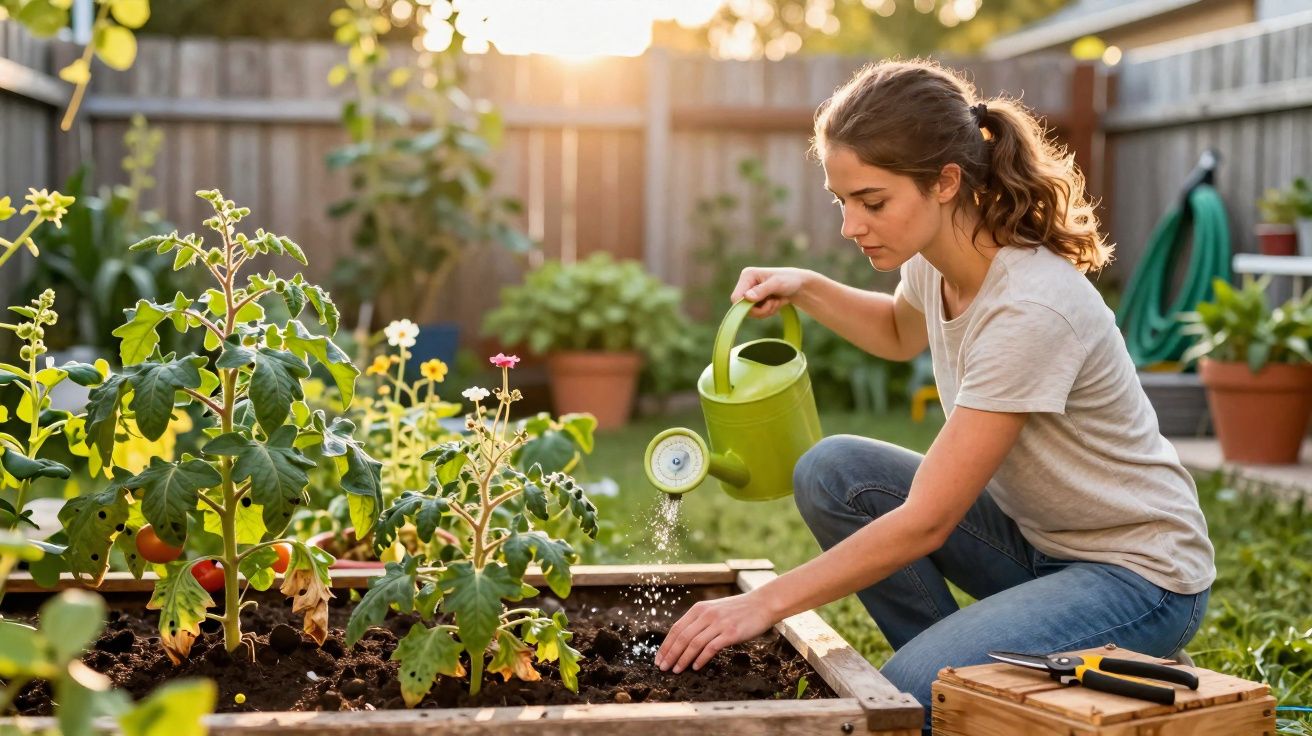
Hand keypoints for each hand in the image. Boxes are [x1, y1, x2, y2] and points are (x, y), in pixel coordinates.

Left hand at [655, 591, 776, 672]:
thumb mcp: (714, 610)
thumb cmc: (738, 610)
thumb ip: (700, 622)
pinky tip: (695, 667)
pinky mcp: (730, 633)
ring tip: (676, 670)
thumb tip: (683, 641)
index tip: (659, 658)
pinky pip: (710, 647)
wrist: (762, 604)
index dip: (665, 645)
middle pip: (682, 637)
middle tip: (663, 668)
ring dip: (682, 659)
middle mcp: (706, 615)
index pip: (676, 629)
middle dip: (670, 654)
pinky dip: (701, 658)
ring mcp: (718, 623)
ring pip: (693, 643)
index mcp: (699, 609)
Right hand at [731, 267, 811, 318]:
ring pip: (751, 312)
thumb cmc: (789, 280)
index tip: (766, 304)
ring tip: (777, 301)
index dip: (747, 306)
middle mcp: (746, 284)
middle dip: (761, 309)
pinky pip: (757, 314)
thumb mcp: (777, 284)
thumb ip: (762, 290)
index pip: (736, 297)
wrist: (799, 285)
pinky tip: (776, 303)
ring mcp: (750, 293)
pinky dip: (768, 311)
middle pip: (742, 308)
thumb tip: (747, 297)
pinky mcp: (756, 300)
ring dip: (767, 310)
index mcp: (747, 275)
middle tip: (774, 303)